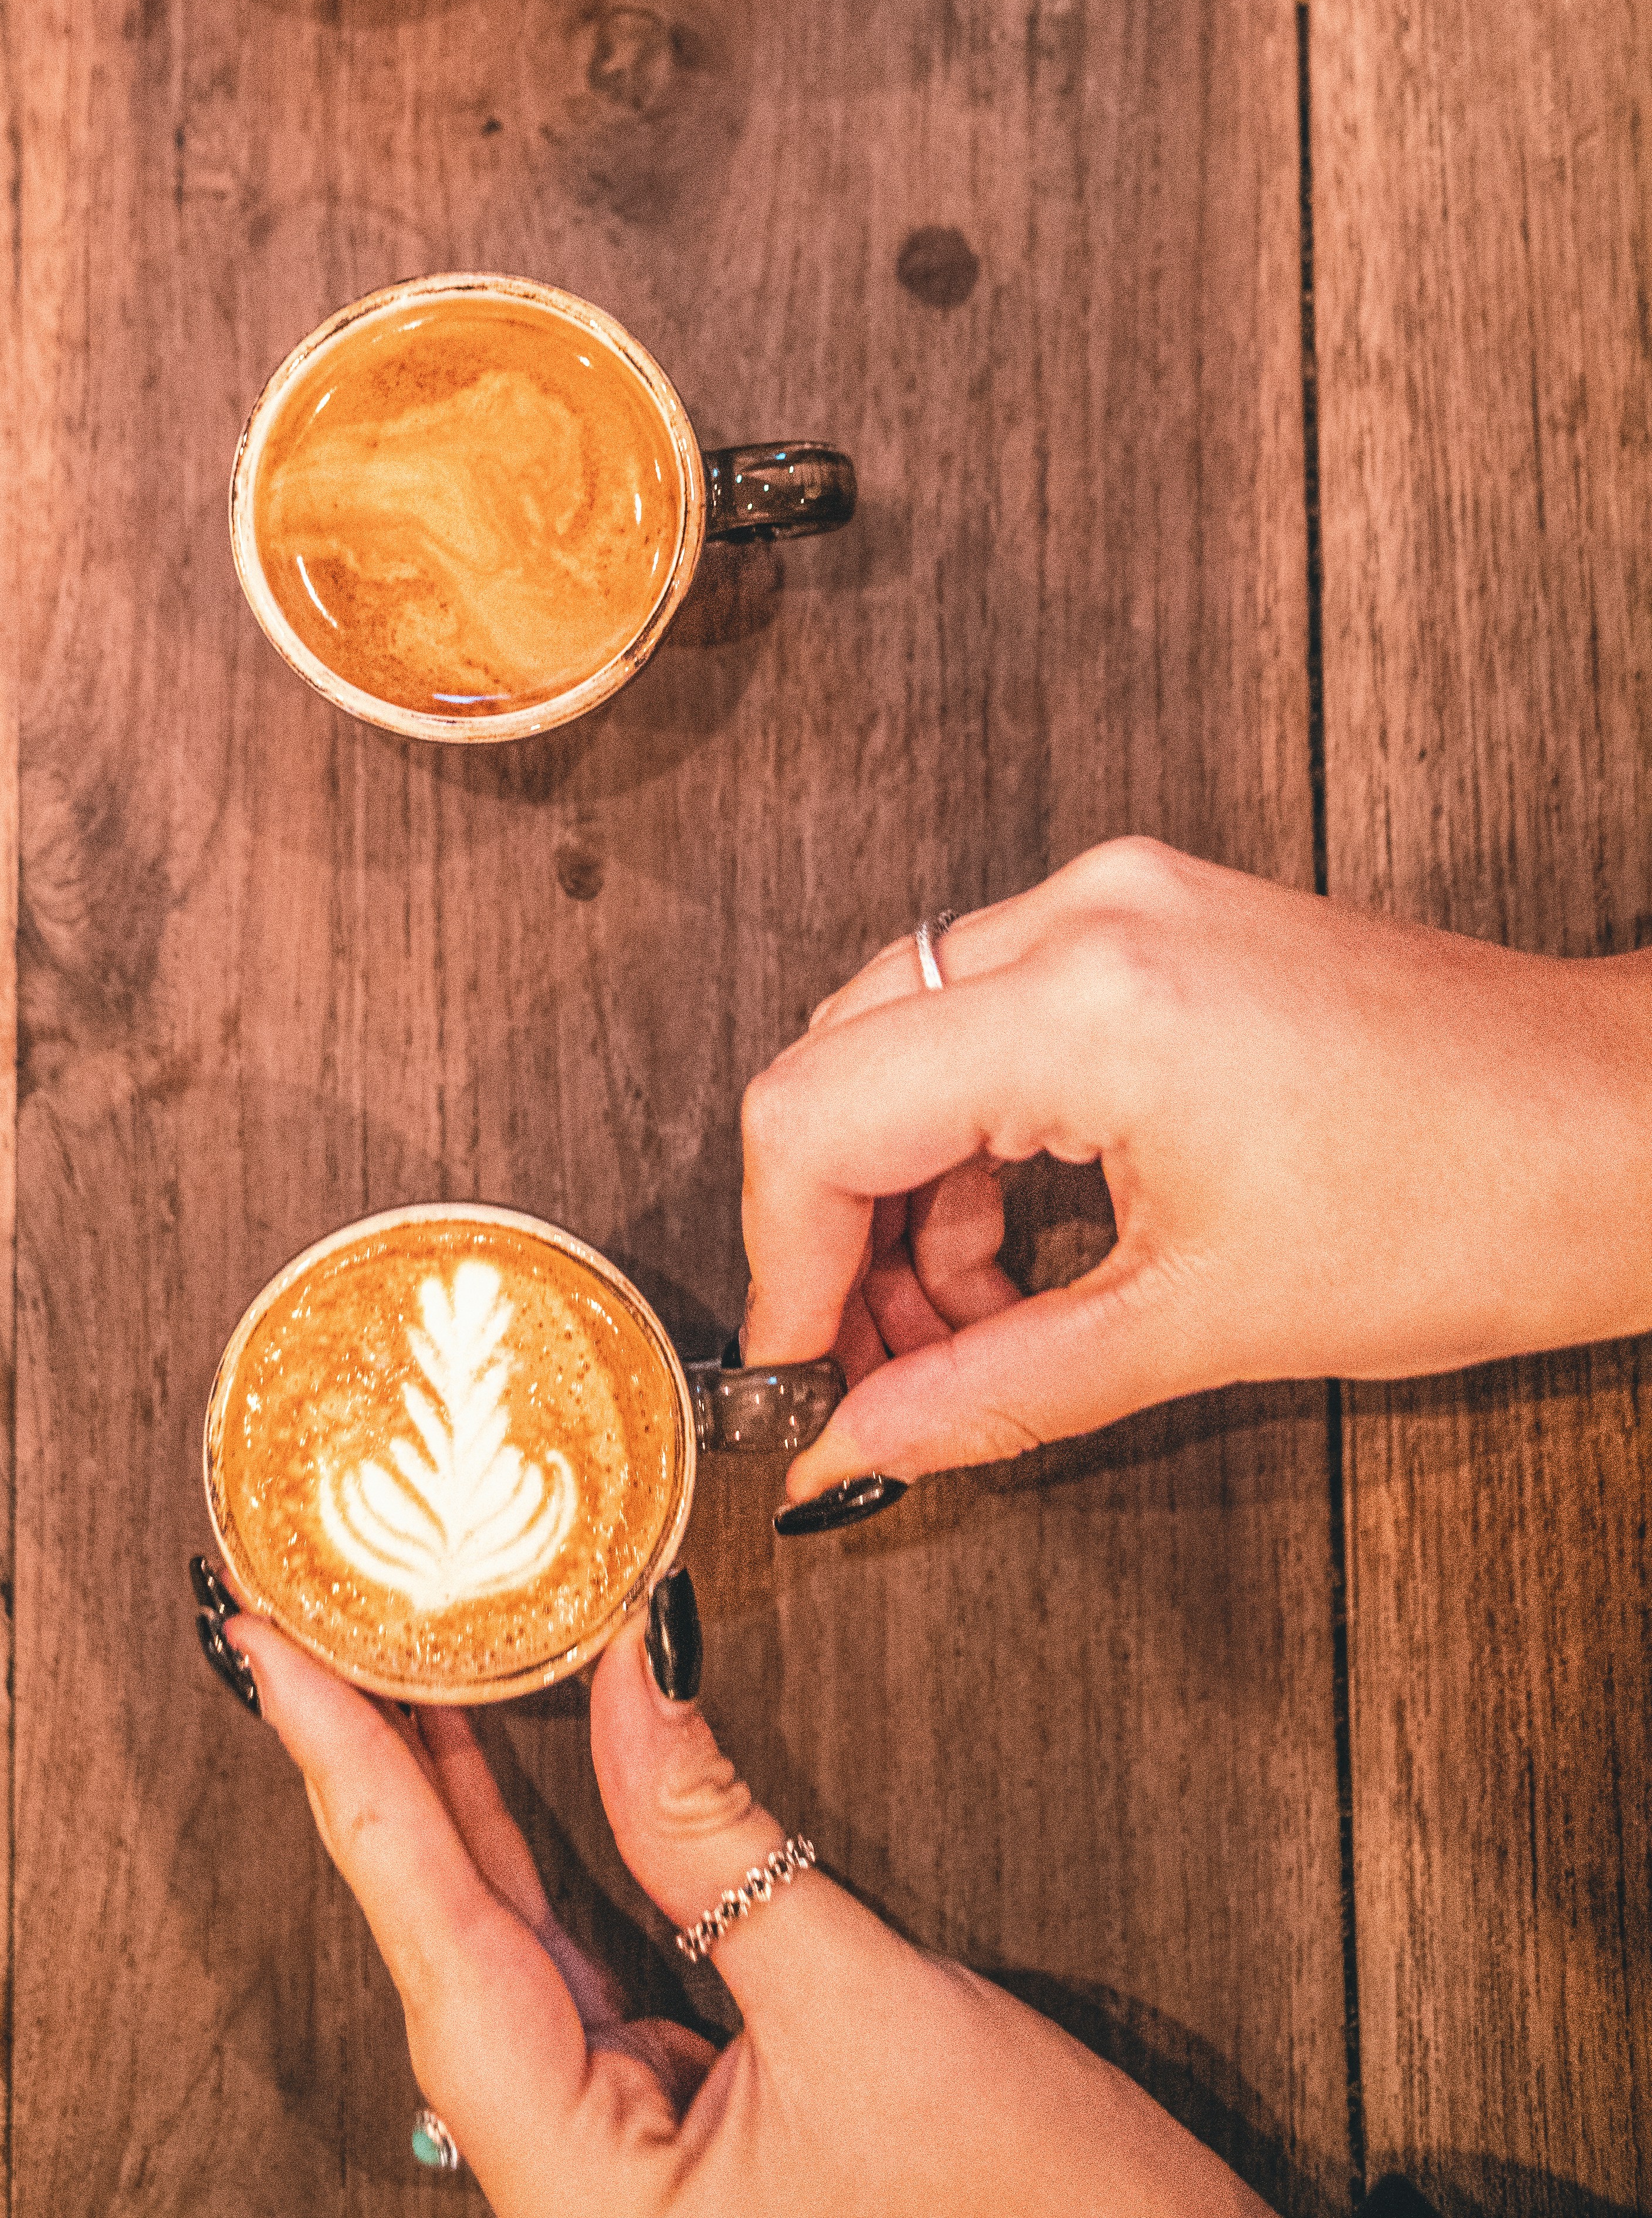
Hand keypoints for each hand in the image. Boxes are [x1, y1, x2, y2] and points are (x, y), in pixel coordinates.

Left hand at [223, 1584, 1269, 2215]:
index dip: (344, 1773)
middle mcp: (577, 2180)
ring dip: (456, 1800)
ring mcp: (631, 2156)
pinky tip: (516, 1759)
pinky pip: (586, 1965)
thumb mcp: (871, 2016)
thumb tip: (629, 1675)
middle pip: (449, 1938)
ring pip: (512, 1945)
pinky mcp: (689, 2128)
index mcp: (583, 2187)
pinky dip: (550, 1854)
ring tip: (392, 1653)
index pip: (433, 1934)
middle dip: (376, 1769)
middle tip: (308, 1618)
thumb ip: (722, 1844)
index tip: (263, 1649)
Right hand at [742, 838, 1651, 1506]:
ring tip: (966, 1322)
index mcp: (1084, 1003)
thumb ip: (995, 1390)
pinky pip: (992, 1009)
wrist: (1625, 1132)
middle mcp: (1082, 916)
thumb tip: (855, 1450)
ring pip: (905, 1030)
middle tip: (878, 1361)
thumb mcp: (1202, 1328)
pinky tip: (1024, 1244)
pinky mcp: (1154, 918)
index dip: (783, 1260)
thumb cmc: (1470, 1210)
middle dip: (834, 1225)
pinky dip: (978, 1132)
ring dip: (905, 1185)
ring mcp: (1120, 900)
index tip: (802, 1366)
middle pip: (840, 1058)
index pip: (817, 1113)